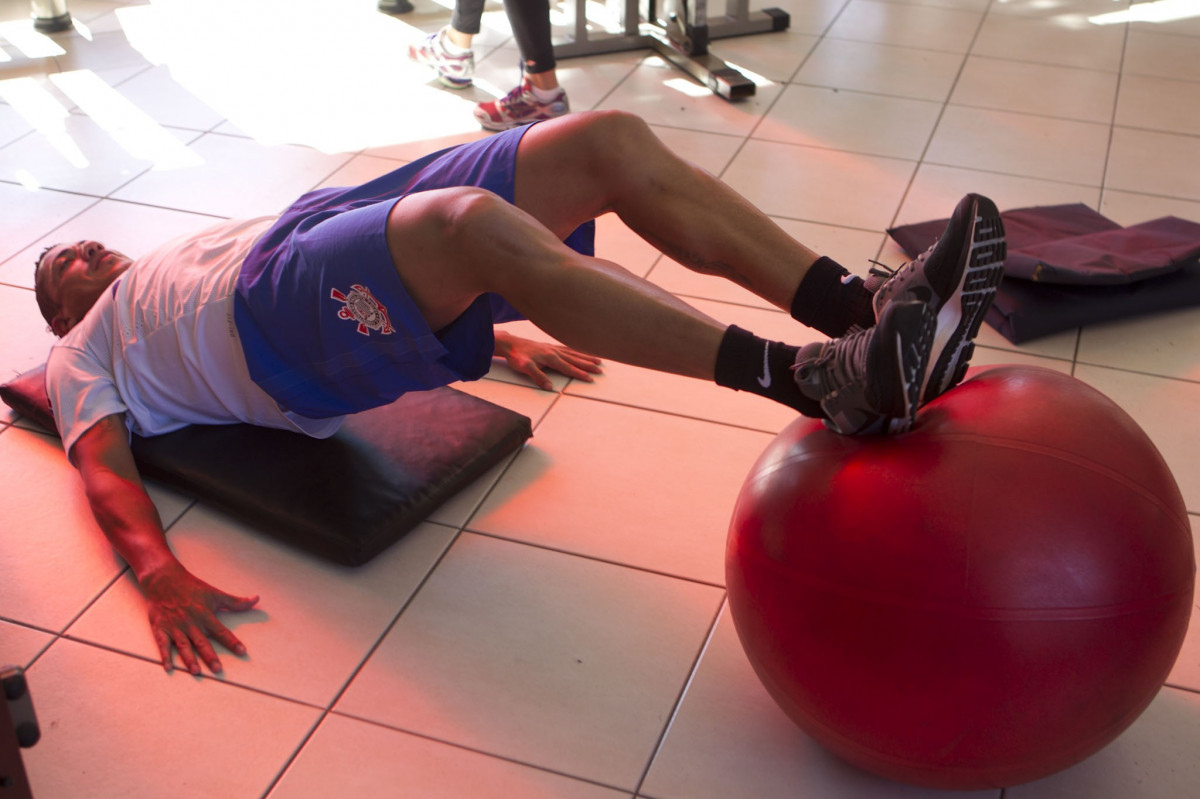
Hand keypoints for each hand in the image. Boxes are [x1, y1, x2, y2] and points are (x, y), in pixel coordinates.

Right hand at [138, 561, 258, 675]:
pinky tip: (168, 668)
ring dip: (189, 659)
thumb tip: (257, 599)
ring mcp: (175, 626)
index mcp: (205, 614)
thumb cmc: (192, 587)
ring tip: (196, 672)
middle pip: (202, 642)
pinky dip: (165, 656)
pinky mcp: (160, 628)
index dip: (232, 642)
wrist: (164, 579)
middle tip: (218, 670)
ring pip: (183, 645)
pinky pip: (162, 644)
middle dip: (210, 656)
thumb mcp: (215, 593)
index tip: (243, 652)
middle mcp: (191, 622)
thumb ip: (236, 602)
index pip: (221, 631)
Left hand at [494, 332, 602, 389]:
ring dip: (585, 357)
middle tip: (600, 370)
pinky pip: (566, 348)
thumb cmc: (517, 356)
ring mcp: (552, 348)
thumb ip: (538, 377)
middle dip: (588, 365)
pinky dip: (575, 350)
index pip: (568, 368)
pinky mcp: (548, 346)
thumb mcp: (526, 368)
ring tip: (596, 360)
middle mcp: (554, 352)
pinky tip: (577, 351)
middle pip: (575, 359)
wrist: (510, 343)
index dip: (580, 374)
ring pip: (572, 353)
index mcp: (550, 358)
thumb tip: (550, 387)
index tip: (590, 378)